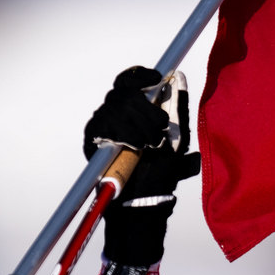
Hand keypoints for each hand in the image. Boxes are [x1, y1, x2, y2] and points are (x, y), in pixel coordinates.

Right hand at [83, 67, 200, 270]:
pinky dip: (124, 133)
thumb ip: (180, 112)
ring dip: (138, 125)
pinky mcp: (94, 136)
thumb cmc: (161, 172)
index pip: (131, 79)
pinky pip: (105, 123)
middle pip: (127, 91)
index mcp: (139, 110)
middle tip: (159, 130)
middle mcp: (120, 113)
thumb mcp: (178, 142)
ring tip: (148, 144)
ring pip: (117, 106)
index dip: (142, 74)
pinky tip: (133, 146)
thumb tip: (179, 78)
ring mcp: (106, 123)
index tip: (157, 78)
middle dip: (147, 109)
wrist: (142, 200)